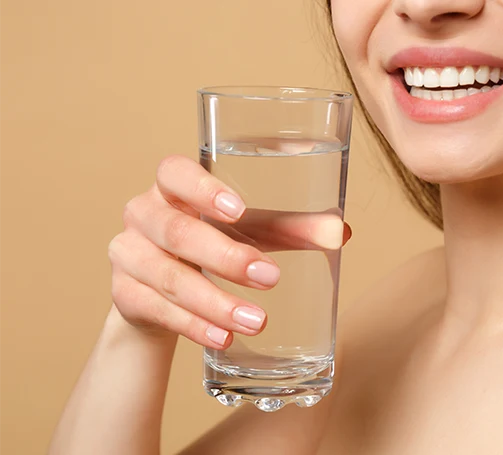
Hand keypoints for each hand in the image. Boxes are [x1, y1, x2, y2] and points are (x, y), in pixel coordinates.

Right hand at [107, 155, 350, 348]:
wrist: (159, 286)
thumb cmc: (211, 239)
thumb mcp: (248, 229)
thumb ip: (291, 227)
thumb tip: (342, 232)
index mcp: (173, 186)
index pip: (175, 172)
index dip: (204, 189)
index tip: (239, 210)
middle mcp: (143, 213)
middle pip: (178, 232)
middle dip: (226, 257)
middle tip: (271, 277)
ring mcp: (128, 254)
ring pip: (170, 278)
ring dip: (216, 303)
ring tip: (257, 321)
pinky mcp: (125, 294)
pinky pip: (159, 311)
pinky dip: (194, 326)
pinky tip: (223, 338)